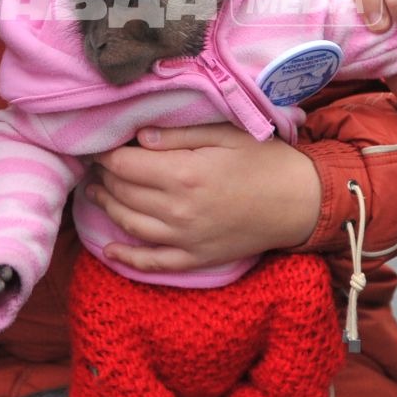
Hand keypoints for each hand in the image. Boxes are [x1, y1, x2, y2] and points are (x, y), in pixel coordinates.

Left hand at [87, 123, 319, 273]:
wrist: (301, 202)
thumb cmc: (266, 161)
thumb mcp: (225, 133)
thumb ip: (178, 134)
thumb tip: (137, 137)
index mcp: (184, 174)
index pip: (124, 165)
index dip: (104, 154)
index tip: (98, 145)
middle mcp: (178, 211)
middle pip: (122, 194)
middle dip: (104, 178)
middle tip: (97, 165)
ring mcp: (186, 239)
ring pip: (130, 226)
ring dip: (107, 209)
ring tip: (96, 194)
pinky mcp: (196, 258)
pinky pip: (153, 263)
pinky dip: (127, 259)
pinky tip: (108, 251)